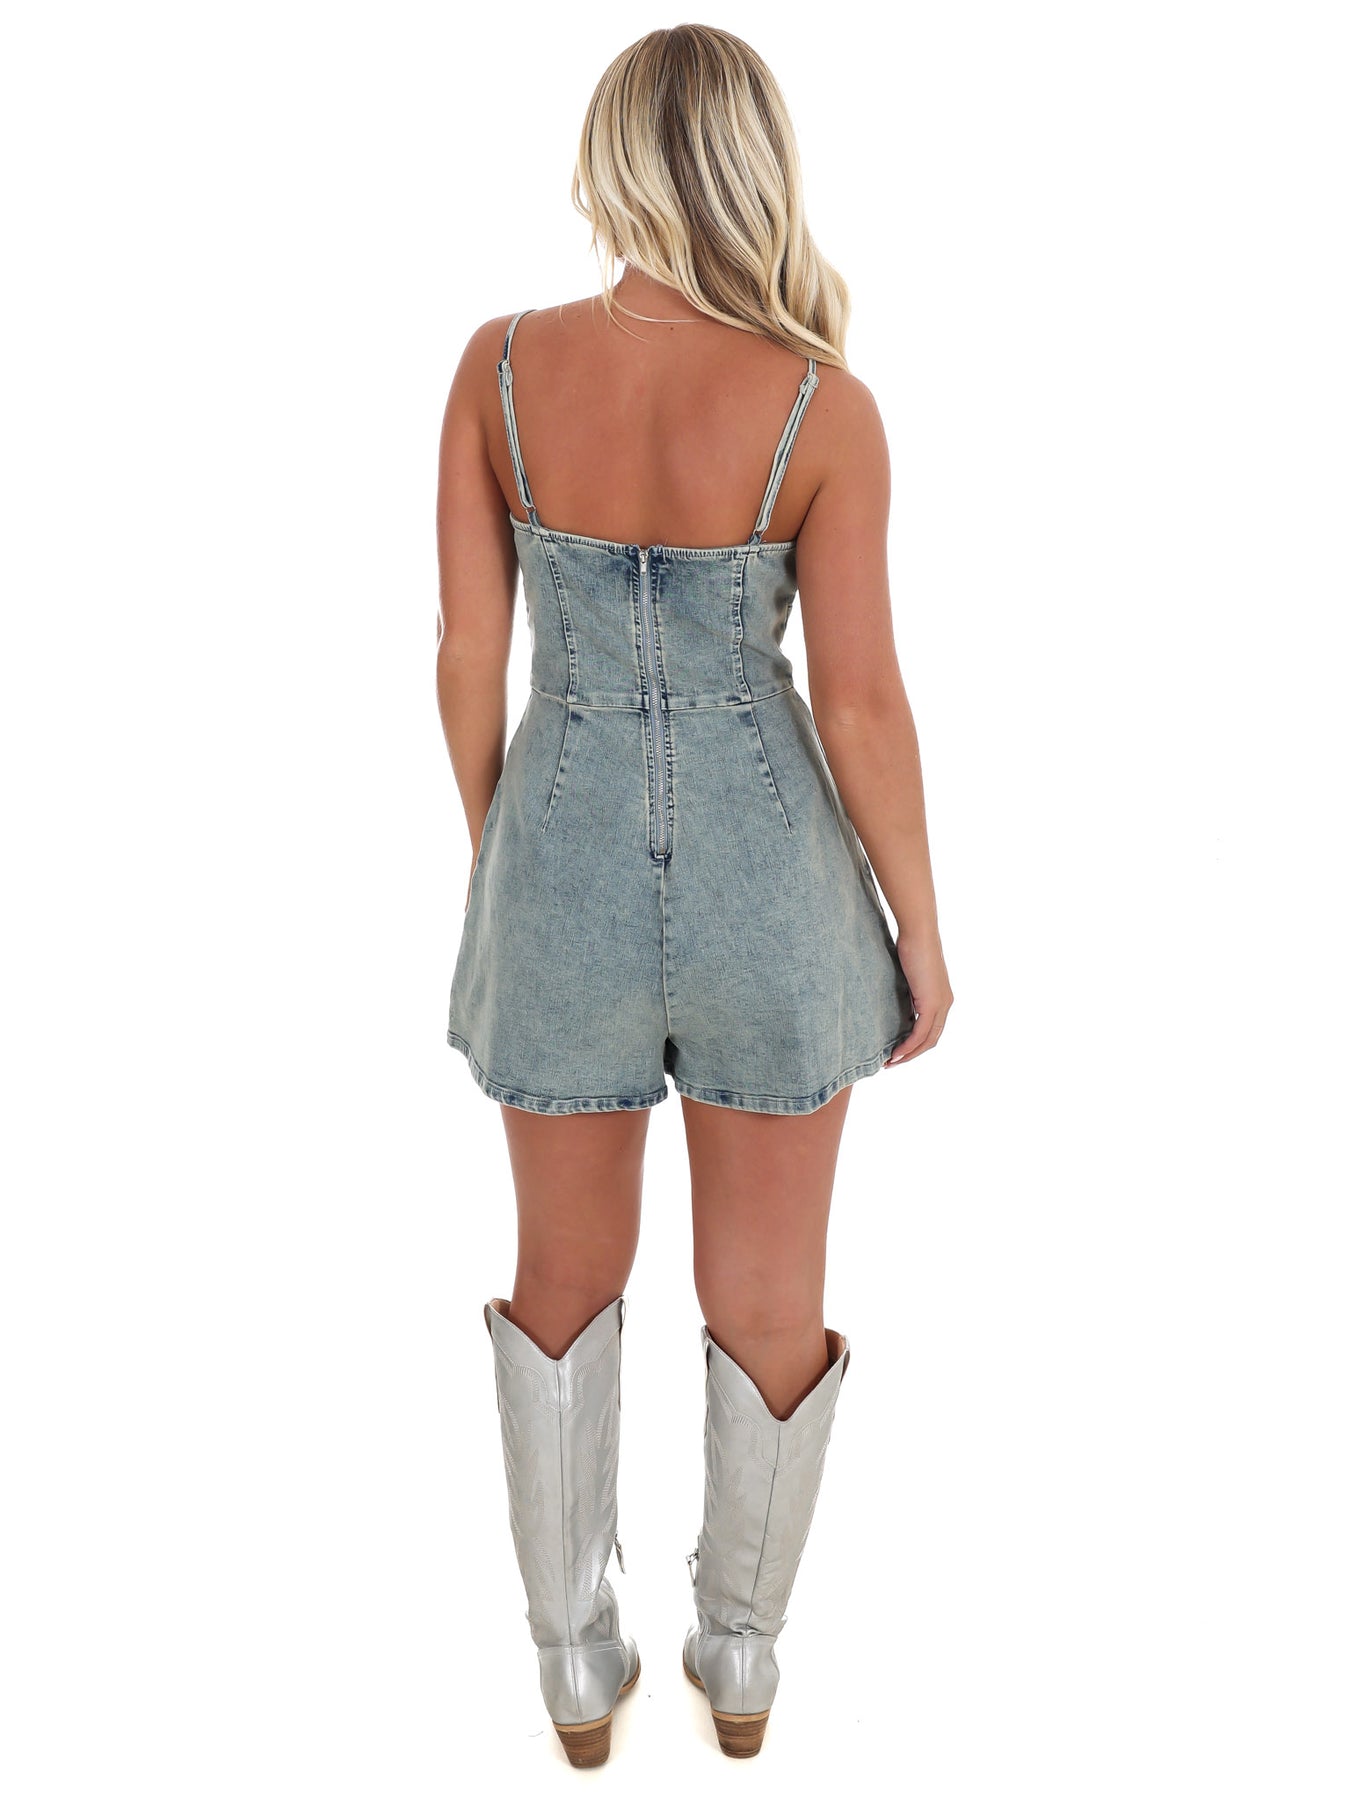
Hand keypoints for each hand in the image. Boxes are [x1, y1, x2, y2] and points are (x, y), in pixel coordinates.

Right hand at [885, 930, 953, 1064]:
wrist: (918, 933)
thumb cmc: (911, 947)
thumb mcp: (909, 976)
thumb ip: (908, 992)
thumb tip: (897, 1002)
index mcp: (941, 998)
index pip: (931, 1031)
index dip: (915, 1045)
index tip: (897, 1052)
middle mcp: (945, 1004)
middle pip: (931, 1040)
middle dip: (912, 1054)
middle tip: (892, 1062)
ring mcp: (941, 1004)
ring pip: (928, 1040)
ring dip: (909, 1054)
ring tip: (891, 1062)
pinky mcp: (933, 1003)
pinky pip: (921, 1032)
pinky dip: (908, 1045)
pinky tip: (896, 1052)